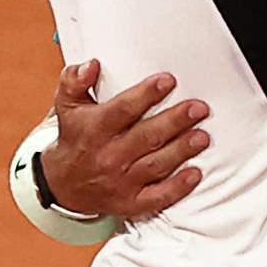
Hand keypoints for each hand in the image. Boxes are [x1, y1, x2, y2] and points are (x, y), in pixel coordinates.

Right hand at [40, 58, 208, 222]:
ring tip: (202, 137)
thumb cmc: (75, 139)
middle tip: (198, 108)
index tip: (168, 81)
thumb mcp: (67, 106)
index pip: (123, 109)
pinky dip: (178, 187)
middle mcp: (109, 155)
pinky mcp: (131, 202)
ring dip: (182, 150)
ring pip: (156, 164)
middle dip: (175, 121)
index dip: (146, 94)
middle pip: (147, 136)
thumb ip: (75, 81)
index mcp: (95, 129)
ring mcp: (121, 181)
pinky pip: (158, 197)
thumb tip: (91, 65)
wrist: (64, 185)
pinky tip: (195, 173)